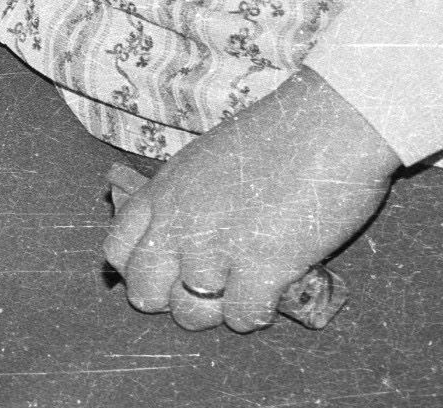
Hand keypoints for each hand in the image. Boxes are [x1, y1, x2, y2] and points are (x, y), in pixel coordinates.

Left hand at [101, 70, 397, 333]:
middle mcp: (178, 221)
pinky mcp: (262, 265)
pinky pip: (242, 315)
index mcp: (162, 192)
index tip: (162, 276)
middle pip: (144, 290)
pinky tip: (267, 297)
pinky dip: (253, 315)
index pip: (117, 250)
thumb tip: (177, 234)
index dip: (137, 271)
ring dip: (214, 314)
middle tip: (201, 296)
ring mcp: (216, 245)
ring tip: (236, 298)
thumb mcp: (204, 160)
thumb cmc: (275, 137)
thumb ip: (184, 197)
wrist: (325, 126)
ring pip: (190, 312)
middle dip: (168, 301)